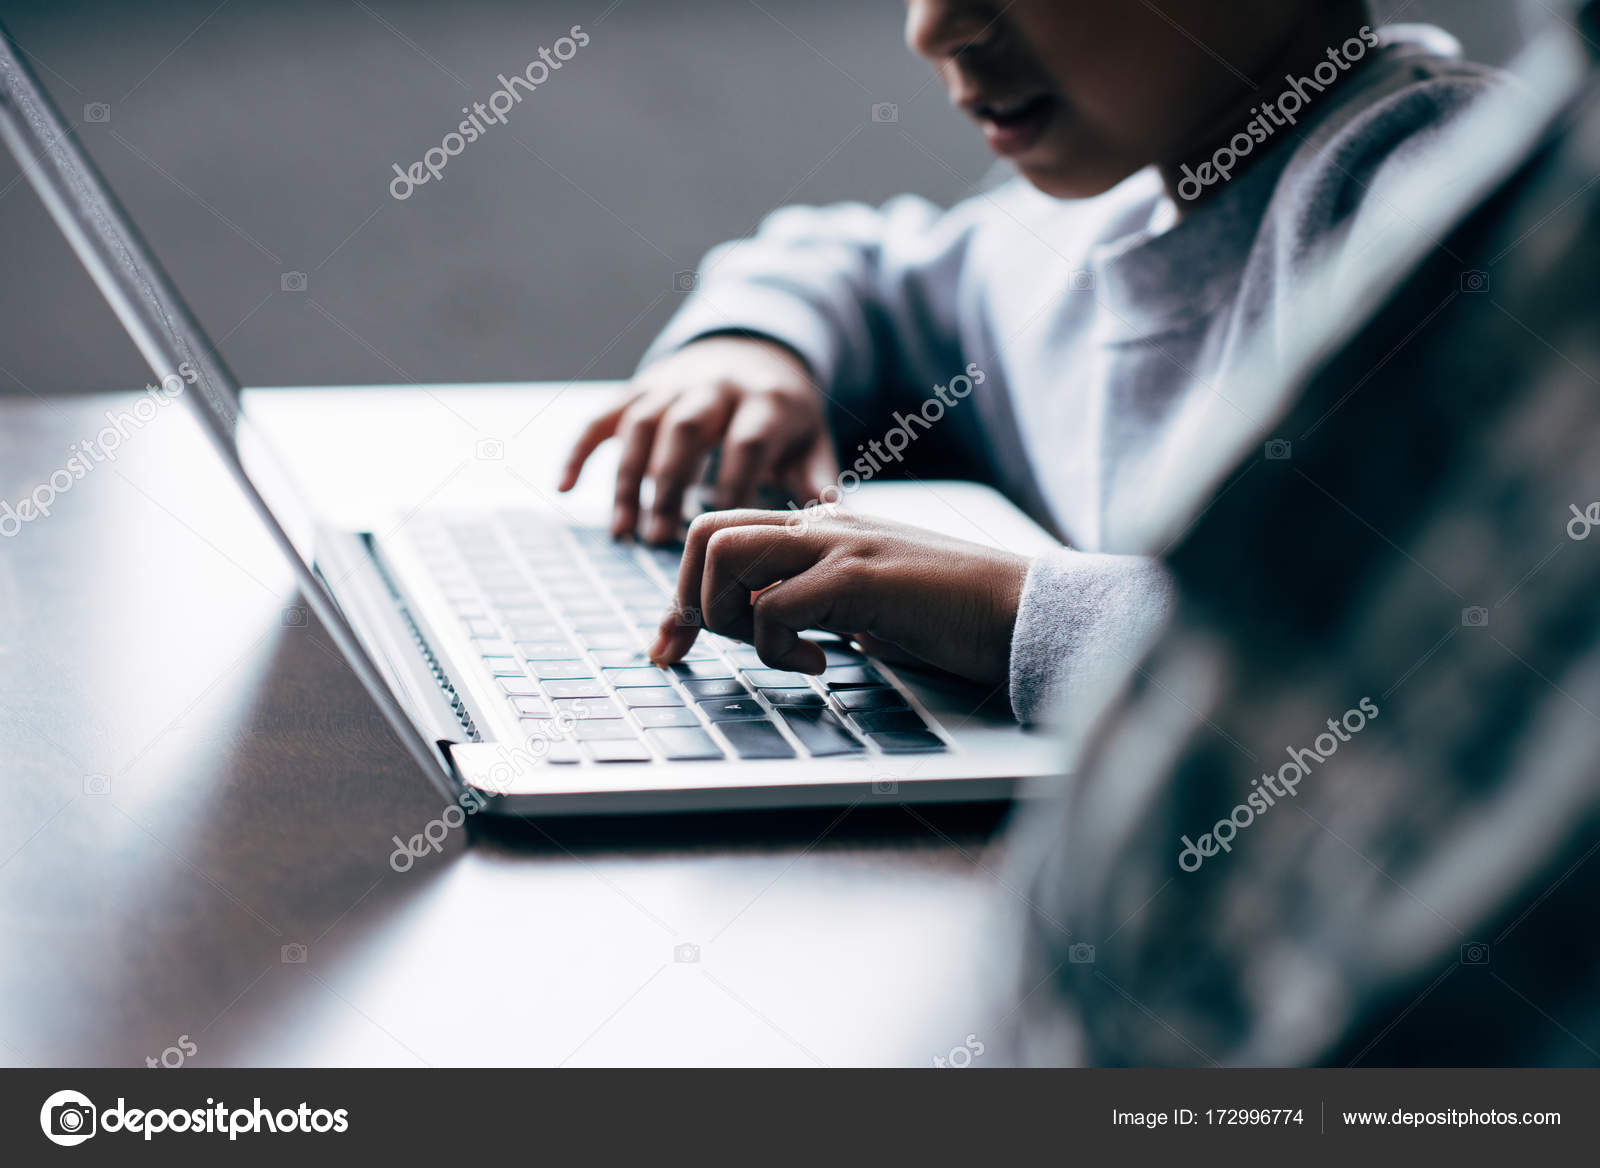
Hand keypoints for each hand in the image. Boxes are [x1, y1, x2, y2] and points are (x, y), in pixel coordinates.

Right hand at [558, 336, 839, 542]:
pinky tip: (564, 489)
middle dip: (671, 483)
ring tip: (625, 534)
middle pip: (686, 428)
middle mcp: (715, 385)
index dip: (734, 488)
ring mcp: (670, 384)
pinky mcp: (638, 388)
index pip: (747, 441)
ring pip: (641, 425)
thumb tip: (828, 519)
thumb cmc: (784, 411)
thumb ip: (815, 476)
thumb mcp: (810, 437)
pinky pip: (601, 416)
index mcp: (766, 399)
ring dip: (628, 479)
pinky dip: (579, 450)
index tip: (724, 539)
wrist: (753, 344)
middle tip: (661, 541)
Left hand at [648, 508, 1029, 687]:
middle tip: (716, 649)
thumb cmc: (950, 617)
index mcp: (820, 527)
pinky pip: (771, 606)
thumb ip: (816, 604)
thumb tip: (768, 628)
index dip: (681, 595)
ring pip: (724, 553)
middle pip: (704, 531)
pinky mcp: (857, 576)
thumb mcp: (866, 607)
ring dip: (729, 615)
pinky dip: (777, 649)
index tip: (666, 647)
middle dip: (690, 600)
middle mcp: (821, 524)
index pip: (719, 533)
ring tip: (782, 651)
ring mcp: (838, 543)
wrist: (1019, 612)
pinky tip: (823, 665)